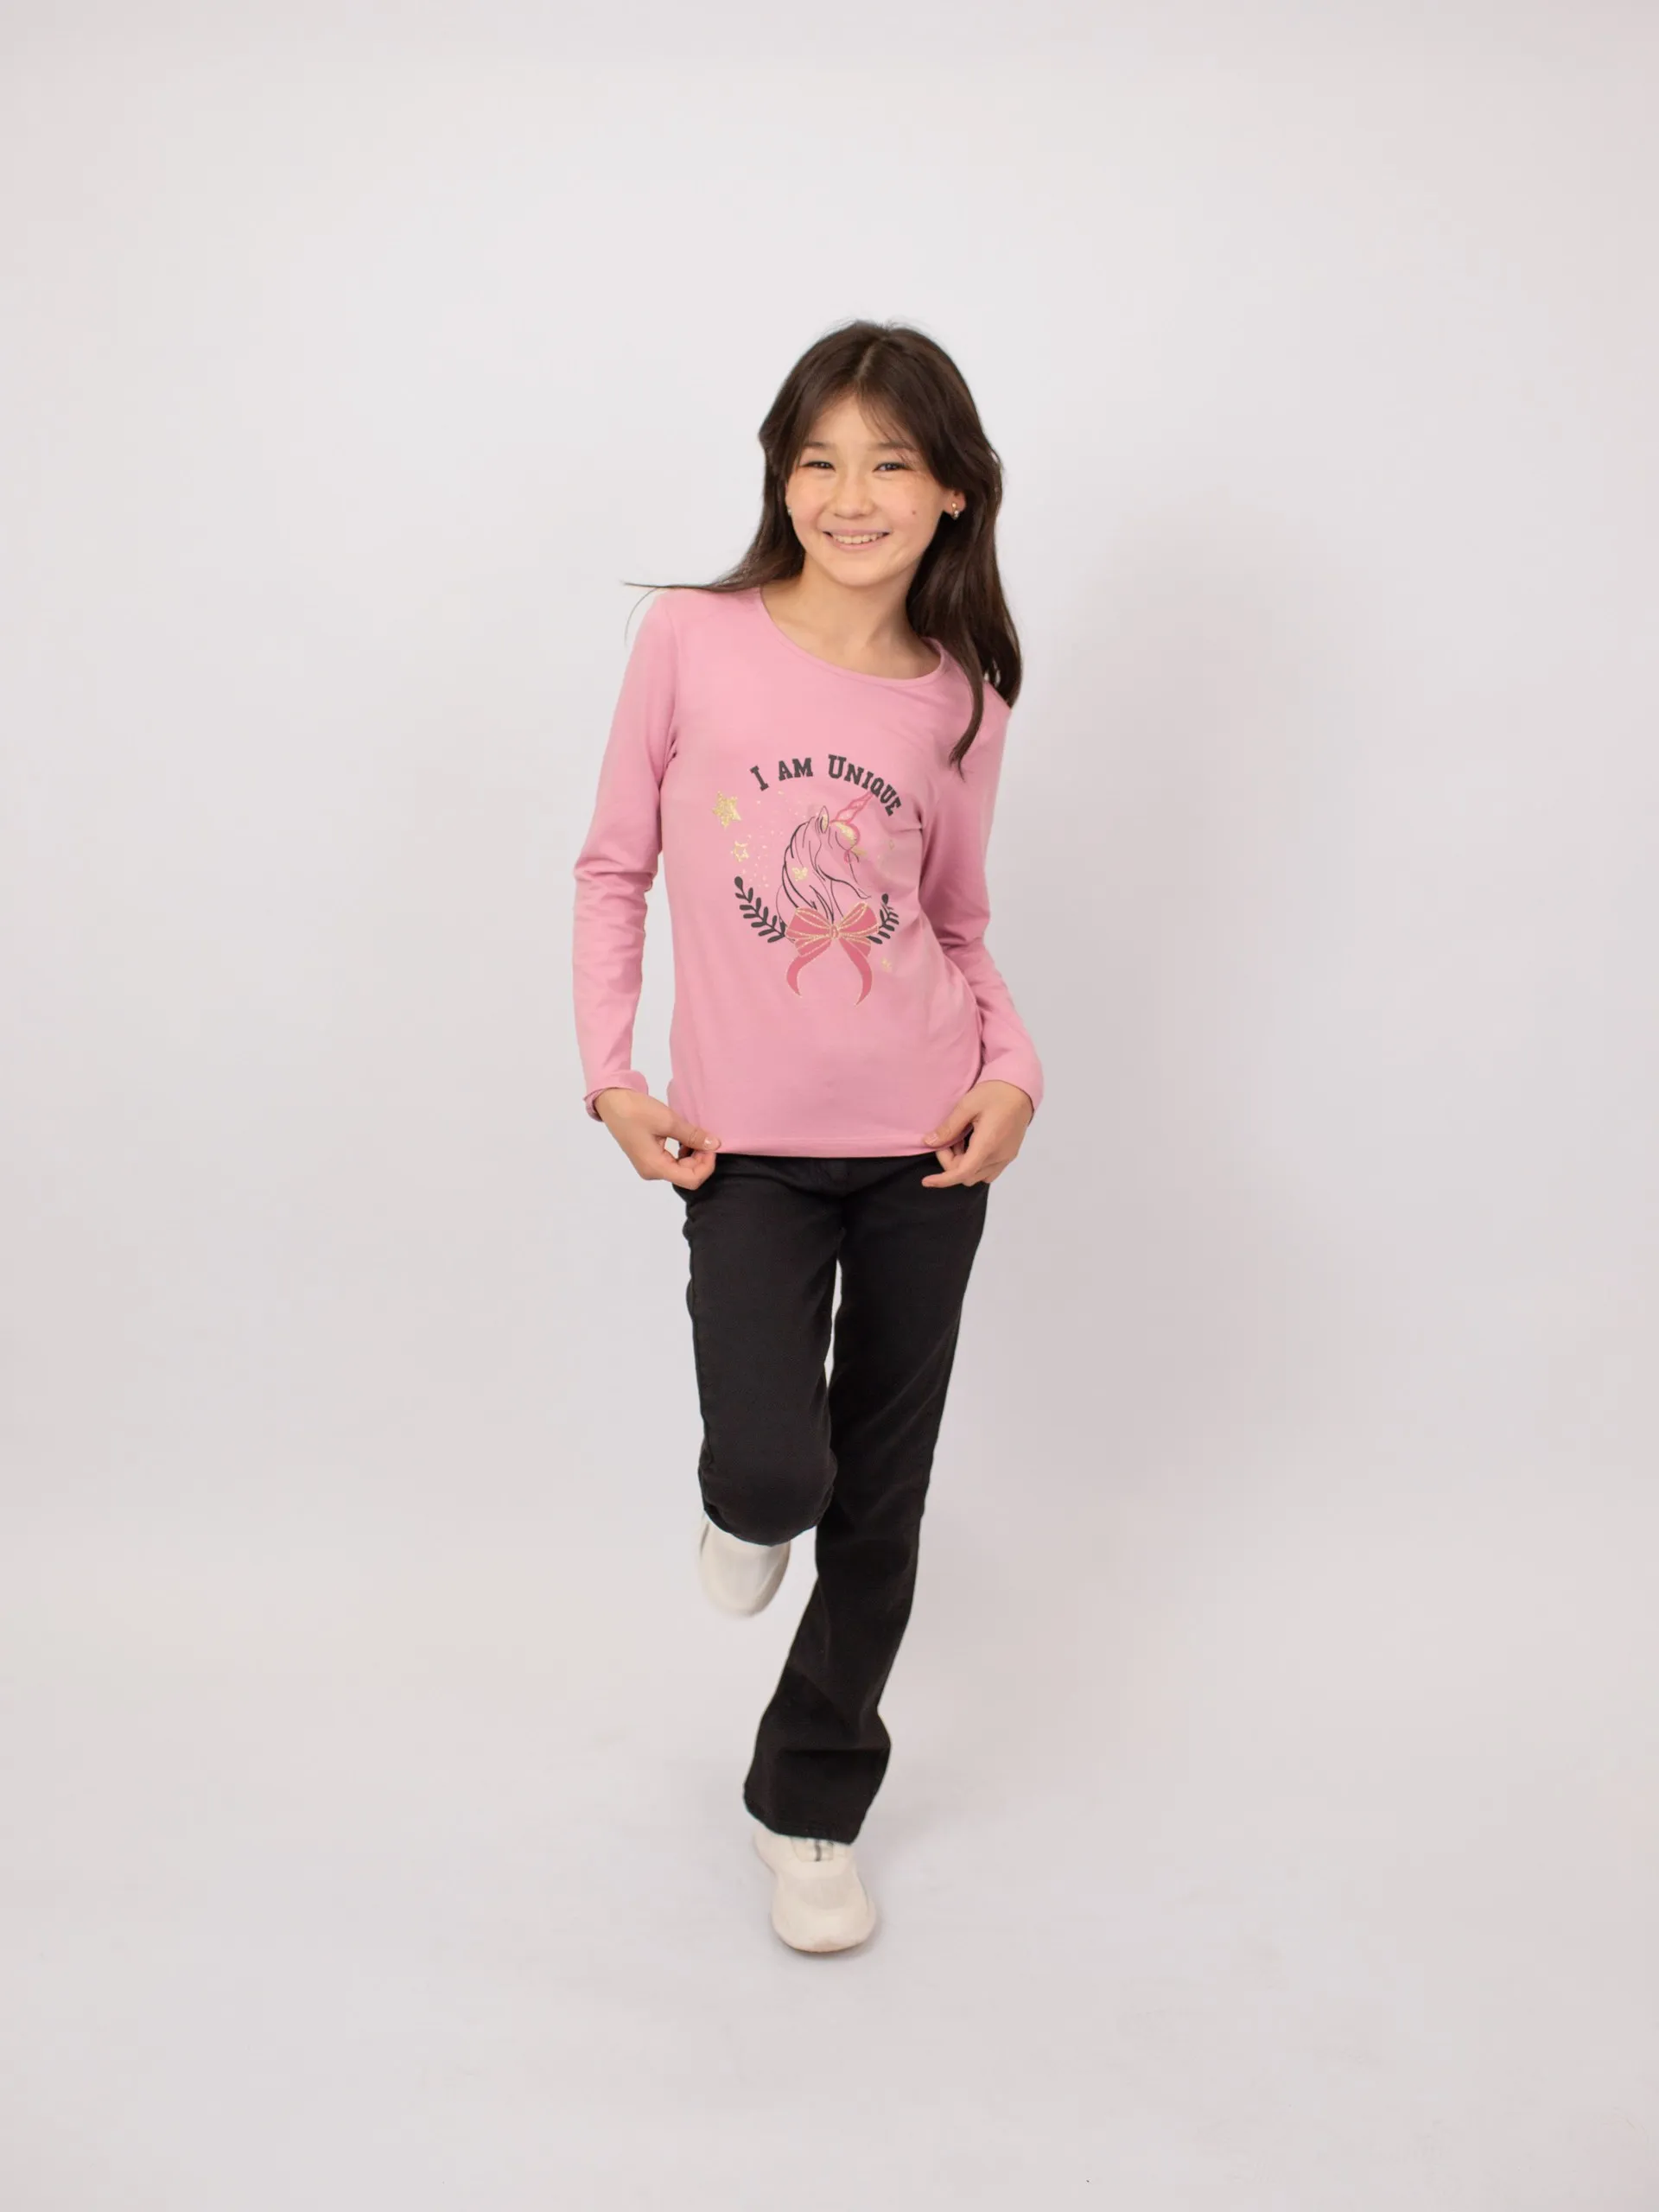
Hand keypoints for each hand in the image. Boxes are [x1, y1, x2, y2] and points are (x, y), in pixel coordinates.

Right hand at [593, 1088, 721, 1188]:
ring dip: (694, 1155)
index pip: (691, 1180)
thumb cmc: (636, 1111)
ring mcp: (650, 1165)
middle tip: (707, 1138)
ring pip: (682, 1169)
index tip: (711, 1145)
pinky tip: (686, 1138)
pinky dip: (684, 1153)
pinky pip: (673, 1162)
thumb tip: (715, 1144)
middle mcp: (652, 1172)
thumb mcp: (668, 1121)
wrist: (612, 1101)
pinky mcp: (649, 1157)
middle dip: (701, 1159)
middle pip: (687, 1176)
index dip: (707, 1165)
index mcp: (655, 1167)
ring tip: (696, 1136)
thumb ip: (692, 1135)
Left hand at [918, 1080, 1033, 1186]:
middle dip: (950, 1163)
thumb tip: (930, 1142)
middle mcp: (999, 1156)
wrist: (1020, 1088)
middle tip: (946, 1141)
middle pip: (967, 1175)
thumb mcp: (967, 1105)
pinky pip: (988, 1171)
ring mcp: (1006, 1157)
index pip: (962, 1172)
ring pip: (977, 1175)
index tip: (927, 1181)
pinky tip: (970, 1146)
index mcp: (988, 1144)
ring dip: (962, 1165)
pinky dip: (974, 1165)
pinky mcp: (1009, 1155)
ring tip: (959, 1142)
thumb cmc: (995, 1093)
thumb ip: (948, 1127)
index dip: (942, 1180)